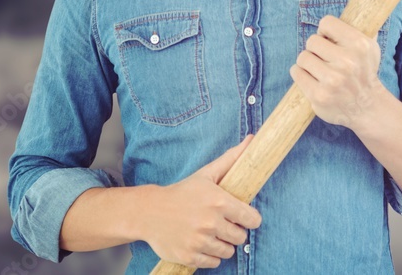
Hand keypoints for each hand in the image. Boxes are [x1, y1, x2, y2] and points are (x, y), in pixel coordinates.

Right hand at [142, 134, 260, 268]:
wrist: (149, 212)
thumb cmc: (182, 192)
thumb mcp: (207, 174)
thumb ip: (232, 159)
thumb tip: (252, 139)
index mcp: (219, 202)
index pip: (252, 219)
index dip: (250, 219)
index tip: (244, 217)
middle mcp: (210, 223)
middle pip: (241, 237)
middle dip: (235, 231)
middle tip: (223, 224)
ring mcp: (199, 241)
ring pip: (228, 251)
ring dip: (223, 244)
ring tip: (212, 234)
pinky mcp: (189, 256)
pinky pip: (213, 262)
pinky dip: (211, 255)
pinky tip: (203, 244)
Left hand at [289, 14, 385, 128]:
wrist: (367, 107)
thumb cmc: (364, 73)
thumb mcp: (369, 48)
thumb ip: (354, 30)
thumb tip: (340, 12)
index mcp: (359, 45)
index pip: (326, 23)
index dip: (325, 31)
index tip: (329, 40)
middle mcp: (347, 62)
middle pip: (312, 41)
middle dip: (315, 49)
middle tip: (324, 58)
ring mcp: (332, 81)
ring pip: (303, 57)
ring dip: (307, 62)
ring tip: (318, 69)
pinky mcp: (319, 96)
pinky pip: (297, 73)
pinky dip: (300, 74)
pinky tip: (311, 78)